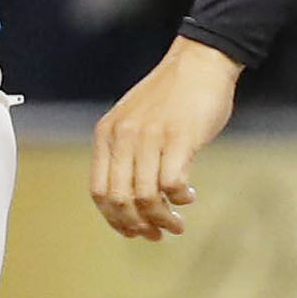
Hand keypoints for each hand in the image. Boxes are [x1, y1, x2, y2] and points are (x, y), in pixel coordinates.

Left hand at [90, 37, 241, 239]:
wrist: (198, 62)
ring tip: (176, 223)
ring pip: (144, 196)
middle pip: (118, 199)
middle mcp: (122, 137)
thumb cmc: (170, 95)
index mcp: (106, 135)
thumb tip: (131, 195)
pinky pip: (171, 182)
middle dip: (136, 225)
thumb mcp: (132, 120)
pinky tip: (188, 196)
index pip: (98, 190)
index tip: (132, 231)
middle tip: (156, 234)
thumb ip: (126, 152)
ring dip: (161, 218)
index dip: (113, 219)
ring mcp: (149, 138)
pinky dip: (179, 197)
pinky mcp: (178, 138)